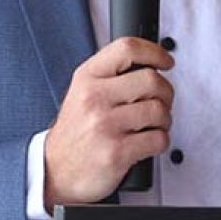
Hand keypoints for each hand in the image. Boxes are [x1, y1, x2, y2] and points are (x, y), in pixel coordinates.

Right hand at [43, 37, 175, 208]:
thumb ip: (110, 75)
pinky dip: (160, 141)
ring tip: (153, 125)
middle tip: (162, 101)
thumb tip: (150, 63)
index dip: (155, 52)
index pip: (127, 48)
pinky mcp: (117, 152)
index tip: (166, 61)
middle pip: (151, 79)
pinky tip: (147, 142)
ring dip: (164, 120)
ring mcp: (105, 126)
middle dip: (165, 92)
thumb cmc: (75, 132)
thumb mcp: (82, 92)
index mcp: (87, 78)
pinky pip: (158, 139)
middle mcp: (94, 98)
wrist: (55, 171)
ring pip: (159, 110)